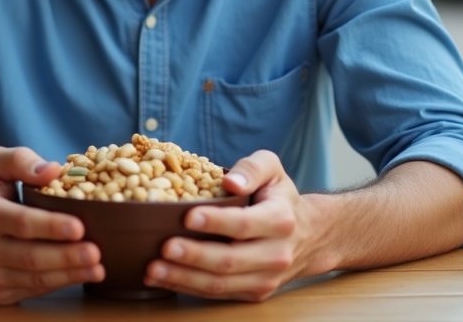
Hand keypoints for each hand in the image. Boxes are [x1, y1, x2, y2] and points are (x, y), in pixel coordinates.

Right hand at [0, 146, 104, 304]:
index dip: (52, 227)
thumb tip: (53, 170)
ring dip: (69, 274)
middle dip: (67, 256)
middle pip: (31, 257)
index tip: (79, 227)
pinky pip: (32, 290)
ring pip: (34, 279)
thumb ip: (20, 160)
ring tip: (97, 267)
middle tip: (96, 253)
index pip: (22, 222)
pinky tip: (79, 275)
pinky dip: (58, 284)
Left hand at [145, 150, 321, 301]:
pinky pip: (218, 294)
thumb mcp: (272, 169)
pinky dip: (188, 287)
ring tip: (153, 268)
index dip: (216, 222)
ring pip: (221, 284)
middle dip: (193, 256)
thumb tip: (230, 181)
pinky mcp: (253, 293)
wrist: (309, 235)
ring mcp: (265, 278)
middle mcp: (276, 254)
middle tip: (164, 247)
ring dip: (184, 278)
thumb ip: (252, 168)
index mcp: (280, 220)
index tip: (187, 217)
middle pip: (230, 260)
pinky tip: (163, 278)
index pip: (245, 224)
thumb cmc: (280, 197)